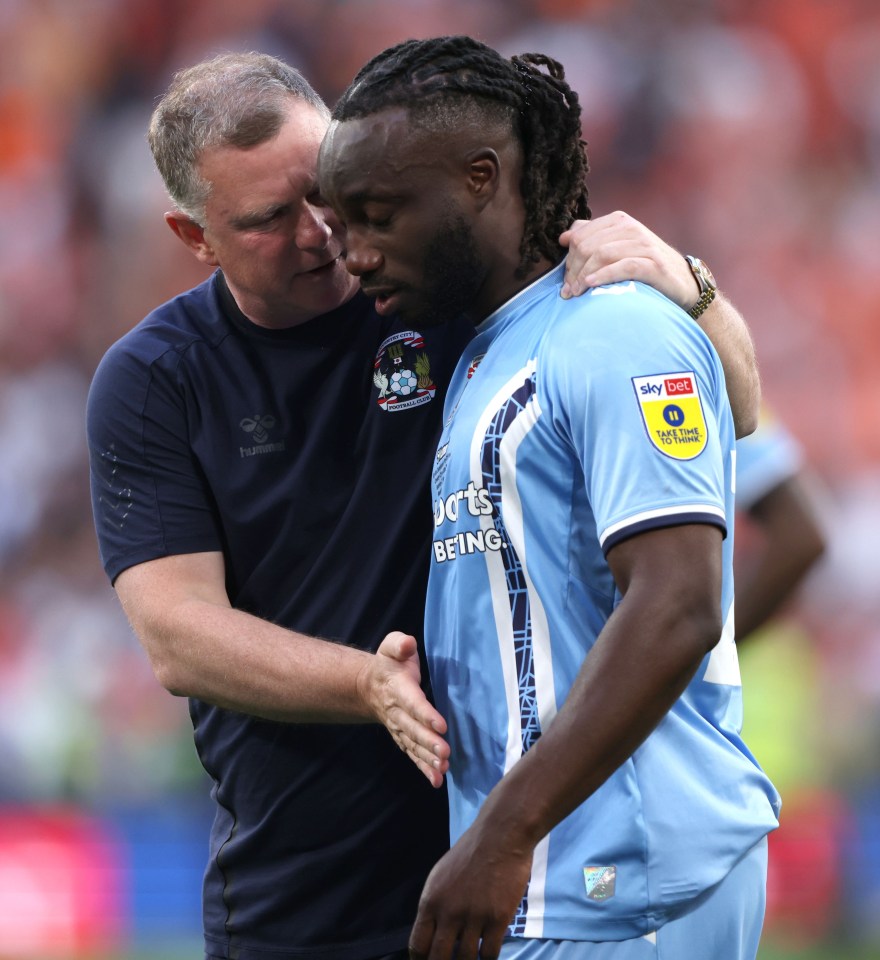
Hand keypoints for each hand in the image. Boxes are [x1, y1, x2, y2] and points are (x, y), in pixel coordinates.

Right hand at [358, 631, 449, 786]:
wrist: (369, 686)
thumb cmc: (389, 664)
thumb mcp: (391, 646)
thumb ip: (399, 644)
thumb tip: (409, 644)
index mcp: (398, 688)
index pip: (413, 703)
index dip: (426, 714)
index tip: (441, 726)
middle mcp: (397, 712)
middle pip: (413, 729)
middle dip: (428, 742)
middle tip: (445, 753)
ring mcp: (399, 728)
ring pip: (413, 745)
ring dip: (427, 758)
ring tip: (442, 769)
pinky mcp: (403, 738)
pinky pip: (413, 755)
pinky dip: (423, 768)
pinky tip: (437, 780)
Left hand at [409, 817, 533, 959]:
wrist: (500, 836)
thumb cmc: (469, 853)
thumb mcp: (440, 876)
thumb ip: (435, 905)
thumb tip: (432, 934)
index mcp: (430, 900)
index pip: (417, 945)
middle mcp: (449, 912)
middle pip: (438, 959)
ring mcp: (474, 916)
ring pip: (466, 959)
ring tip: (471, 957)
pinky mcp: (498, 918)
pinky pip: (489, 954)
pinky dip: (488, 958)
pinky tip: (488, 953)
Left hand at [559, 210, 697, 308]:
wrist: (682, 282)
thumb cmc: (644, 267)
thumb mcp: (619, 248)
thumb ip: (593, 238)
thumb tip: (565, 236)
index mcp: (619, 221)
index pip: (580, 235)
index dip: (568, 258)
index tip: (564, 280)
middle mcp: (631, 228)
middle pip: (588, 245)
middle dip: (573, 270)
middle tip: (567, 291)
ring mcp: (644, 245)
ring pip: (602, 254)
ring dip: (583, 276)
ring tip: (574, 293)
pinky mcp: (653, 264)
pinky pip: (623, 266)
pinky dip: (603, 275)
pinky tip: (590, 285)